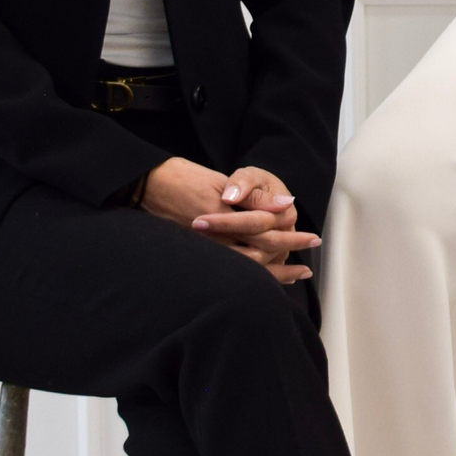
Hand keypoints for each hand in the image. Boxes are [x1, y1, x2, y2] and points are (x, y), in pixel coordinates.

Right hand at [139, 157, 320, 282]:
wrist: (145, 186)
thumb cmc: (182, 178)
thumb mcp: (221, 182)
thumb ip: (252, 197)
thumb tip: (286, 207)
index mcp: (222, 217)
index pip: (265, 231)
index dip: (290, 235)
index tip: (310, 236)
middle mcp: (213, 239)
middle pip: (260, 255)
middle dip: (289, 257)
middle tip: (309, 259)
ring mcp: (204, 250)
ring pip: (247, 269)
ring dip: (275, 273)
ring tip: (297, 275)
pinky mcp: (198, 256)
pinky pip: (231, 271)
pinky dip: (253, 275)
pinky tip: (265, 277)